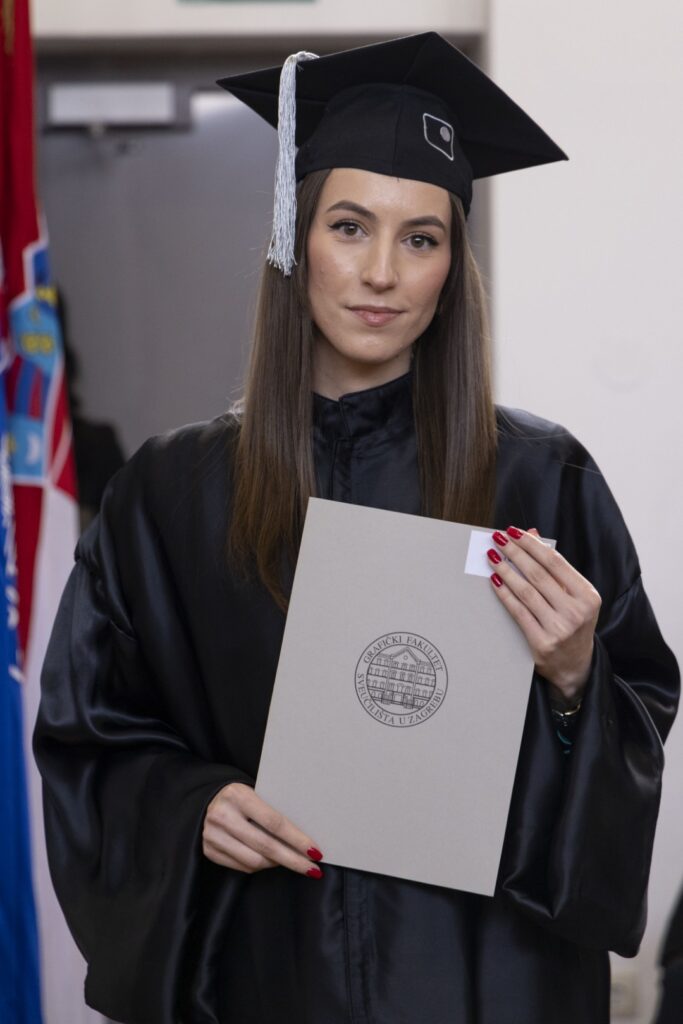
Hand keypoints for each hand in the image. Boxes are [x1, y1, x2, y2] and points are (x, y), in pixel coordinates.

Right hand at [202, 782, 324, 876]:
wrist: (206, 800)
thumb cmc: (241, 797)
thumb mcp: (255, 793)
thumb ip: (272, 810)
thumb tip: (305, 837)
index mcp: (238, 796)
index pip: (274, 822)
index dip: (297, 839)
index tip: (315, 851)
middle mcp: (223, 816)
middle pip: (266, 846)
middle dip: (293, 860)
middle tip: (313, 869)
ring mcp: (213, 836)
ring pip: (255, 861)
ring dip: (278, 864)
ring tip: (292, 862)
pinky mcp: (209, 851)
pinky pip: (243, 867)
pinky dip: (261, 866)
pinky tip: (271, 862)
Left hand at [487, 526, 601, 704]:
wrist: (575, 666)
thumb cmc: (573, 624)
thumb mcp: (573, 596)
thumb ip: (554, 566)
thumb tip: (532, 534)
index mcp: (588, 595)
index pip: (555, 562)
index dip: (531, 544)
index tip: (513, 532)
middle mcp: (576, 611)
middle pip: (538, 574)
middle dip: (515, 553)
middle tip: (498, 539)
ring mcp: (560, 628)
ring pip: (526, 591)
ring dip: (506, 571)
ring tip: (493, 557)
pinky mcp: (542, 642)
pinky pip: (518, 612)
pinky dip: (505, 594)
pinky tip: (495, 581)